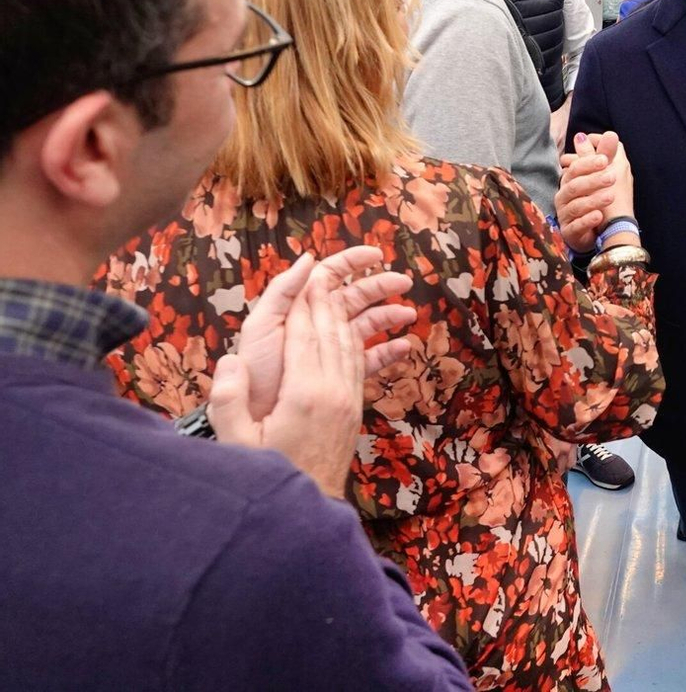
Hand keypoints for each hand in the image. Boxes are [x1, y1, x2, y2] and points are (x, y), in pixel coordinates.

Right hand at [211, 257, 387, 496]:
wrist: (310, 514)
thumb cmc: (269, 477)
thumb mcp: (238, 444)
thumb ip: (230, 401)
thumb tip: (228, 360)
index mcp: (304, 395)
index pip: (304, 337)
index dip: (304, 304)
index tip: (305, 274)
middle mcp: (333, 393)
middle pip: (331, 334)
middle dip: (326, 300)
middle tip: (322, 270)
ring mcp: (348, 402)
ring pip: (349, 347)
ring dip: (343, 316)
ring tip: (337, 291)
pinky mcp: (354, 412)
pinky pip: (357, 366)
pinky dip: (354, 342)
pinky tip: (349, 331)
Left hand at [233, 248, 416, 420]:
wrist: (254, 424)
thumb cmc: (256, 375)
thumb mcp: (261, 327)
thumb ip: (282, 291)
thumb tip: (309, 258)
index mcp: (297, 309)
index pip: (328, 276)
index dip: (352, 262)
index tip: (377, 255)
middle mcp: (315, 326)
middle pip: (353, 297)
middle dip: (379, 285)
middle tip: (404, 281)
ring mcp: (328, 352)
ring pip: (364, 325)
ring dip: (387, 316)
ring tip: (408, 314)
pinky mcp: (338, 377)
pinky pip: (367, 360)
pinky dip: (386, 353)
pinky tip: (402, 348)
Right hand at [555, 131, 633, 253]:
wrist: (601, 231)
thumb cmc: (600, 198)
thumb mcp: (607, 175)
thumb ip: (607, 155)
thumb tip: (611, 133)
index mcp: (572, 180)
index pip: (575, 168)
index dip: (588, 162)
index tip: (605, 159)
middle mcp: (565, 196)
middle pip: (574, 185)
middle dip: (593, 180)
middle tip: (611, 177)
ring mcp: (566, 215)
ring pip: (576, 205)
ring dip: (593, 199)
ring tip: (610, 196)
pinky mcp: (570, 232)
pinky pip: (576, 226)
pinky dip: (587, 220)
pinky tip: (599, 215)